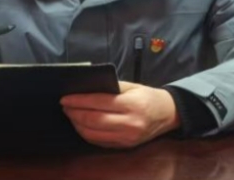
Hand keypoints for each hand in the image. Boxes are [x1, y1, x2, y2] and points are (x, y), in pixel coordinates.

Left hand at [60, 81, 179, 148]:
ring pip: (94, 134)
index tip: (65, 98)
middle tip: (64, 106)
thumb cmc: (147, 96)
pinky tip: (81, 124)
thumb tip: (85, 89)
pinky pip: (100, 142)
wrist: (168, 114)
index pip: (98, 103)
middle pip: (93, 121)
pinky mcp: (125, 146)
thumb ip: (109, 88)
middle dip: (74, 113)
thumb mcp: (131, 86)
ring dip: (78, 125)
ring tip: (70, 114)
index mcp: (130, 105)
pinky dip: (87, 133)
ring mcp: (126, 138)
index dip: (78, 101)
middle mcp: (129, 124)